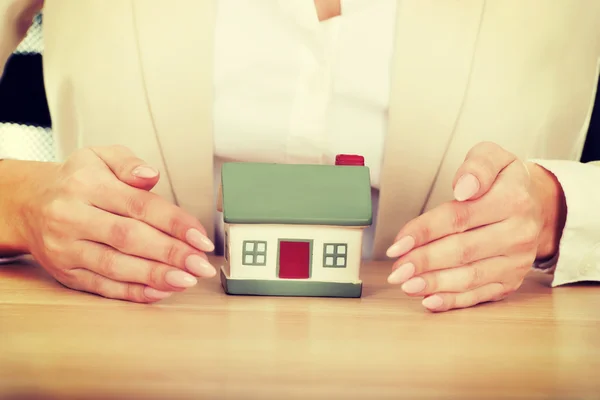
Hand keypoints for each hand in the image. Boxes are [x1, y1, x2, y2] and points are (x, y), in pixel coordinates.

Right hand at [17, 145, 215, 302]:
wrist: (30, 205)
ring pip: (116, 266)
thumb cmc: (77, 181)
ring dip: (156, 276)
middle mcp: (72, 217)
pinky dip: (134, 292)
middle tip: (202, 264)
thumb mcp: (100, 157)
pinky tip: (160, 292)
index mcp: (87, 185)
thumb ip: (129, 163)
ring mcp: (67, 248)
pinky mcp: (66, 273)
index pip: (139, 205)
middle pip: (129, 238)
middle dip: (171, 253)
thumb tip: (151, 175)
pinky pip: (103, 286)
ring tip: (187, 280)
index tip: (201, 237)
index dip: (174, 223)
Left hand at [385, 142, 565, 311]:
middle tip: (397, 270)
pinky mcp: (512, 280)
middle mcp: (518, 233)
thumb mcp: (493, 157)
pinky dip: (453, 301)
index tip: (397, 244)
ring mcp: (517, 261)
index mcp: (512, 200)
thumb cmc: (504, 181)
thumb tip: (464, 187)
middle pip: (462, 251)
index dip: (424, 231)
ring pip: (470, 276)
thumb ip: (477, 166)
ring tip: (407, 285)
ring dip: (435, 284)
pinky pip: (481, 294)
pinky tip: (430, 302)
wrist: (538, 205)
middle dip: (425, 262)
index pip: (459, 218)